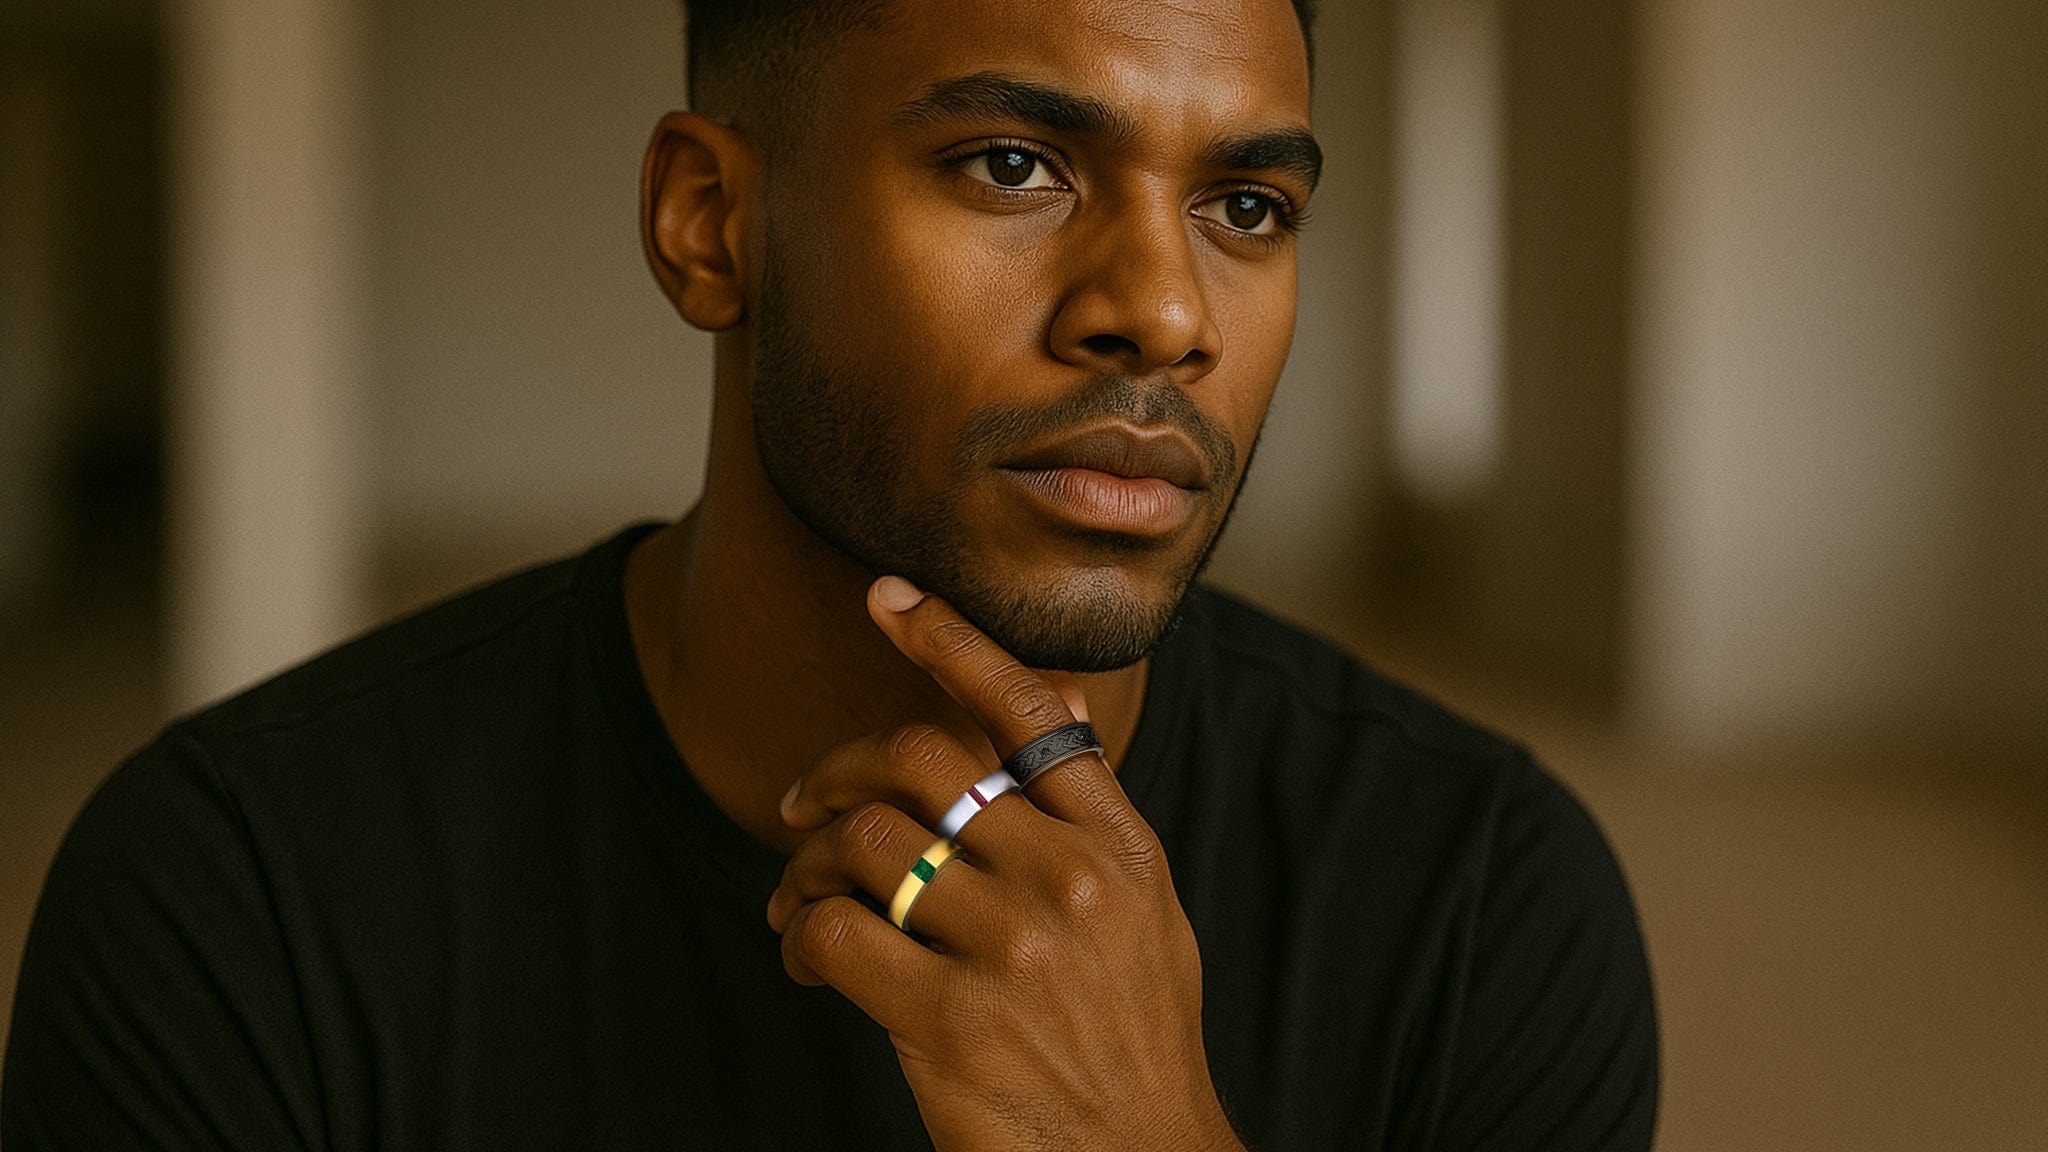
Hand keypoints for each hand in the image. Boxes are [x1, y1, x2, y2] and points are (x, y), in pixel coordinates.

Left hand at [765, 576, 1243, 1151]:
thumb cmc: (1133, 1043)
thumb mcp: (1146, 916)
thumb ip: (1090, 820)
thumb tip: (1056, 709)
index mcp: (1118, 847)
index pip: (1028, 711)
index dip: (951, 640)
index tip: (889, 597)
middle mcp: (1069, 882)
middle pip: (920, 759)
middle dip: (839, 767)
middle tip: (803, 800)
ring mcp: (1011, 949)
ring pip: (864, 841)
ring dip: (807, 862)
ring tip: (799, 899)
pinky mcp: (948, 1020)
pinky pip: (837, 931)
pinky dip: (801, 935)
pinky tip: (808, 955)